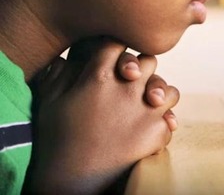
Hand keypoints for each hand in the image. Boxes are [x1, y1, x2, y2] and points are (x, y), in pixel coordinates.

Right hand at [26, 37, 179, 193]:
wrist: (71, 181)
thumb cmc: (57, 139)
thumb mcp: (51, 101)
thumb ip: (61, 73)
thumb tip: (69, 56)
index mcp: (99, 77)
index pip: (117, 44)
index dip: (117, 48)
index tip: (114, 58)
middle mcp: (127, 89)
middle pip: (148, 61)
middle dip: (141, 70)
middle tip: (131, 83)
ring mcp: (146, 110)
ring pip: (167, 89)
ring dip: (158, 96)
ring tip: (145, 106)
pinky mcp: (157, 131)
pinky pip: (170, 118)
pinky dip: (161, 124)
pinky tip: (147, 129)